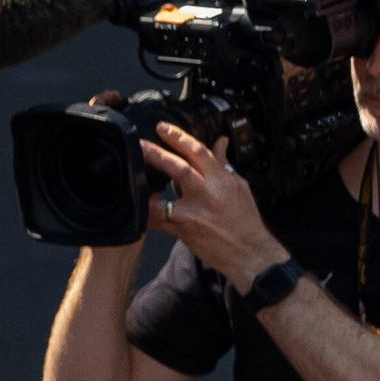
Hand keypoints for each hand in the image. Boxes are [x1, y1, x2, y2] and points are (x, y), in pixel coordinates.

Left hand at [139, 121, 283, 286]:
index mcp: (220, 180)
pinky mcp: (184, 232)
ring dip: (145, 190)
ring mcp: (194, 215)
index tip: (163, 128)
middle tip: (140, 144)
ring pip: (164, 201)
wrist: (248, 252)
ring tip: (130, 178)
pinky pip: (159, 223)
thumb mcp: (238, 186)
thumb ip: (223, 165)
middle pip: (180, 170)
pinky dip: (146, 214)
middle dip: (158, 155)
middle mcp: (207, 195)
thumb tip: (220, 142)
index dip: (179, 137)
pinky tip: (134, 206)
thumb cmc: (244, 219)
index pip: (199, 152)